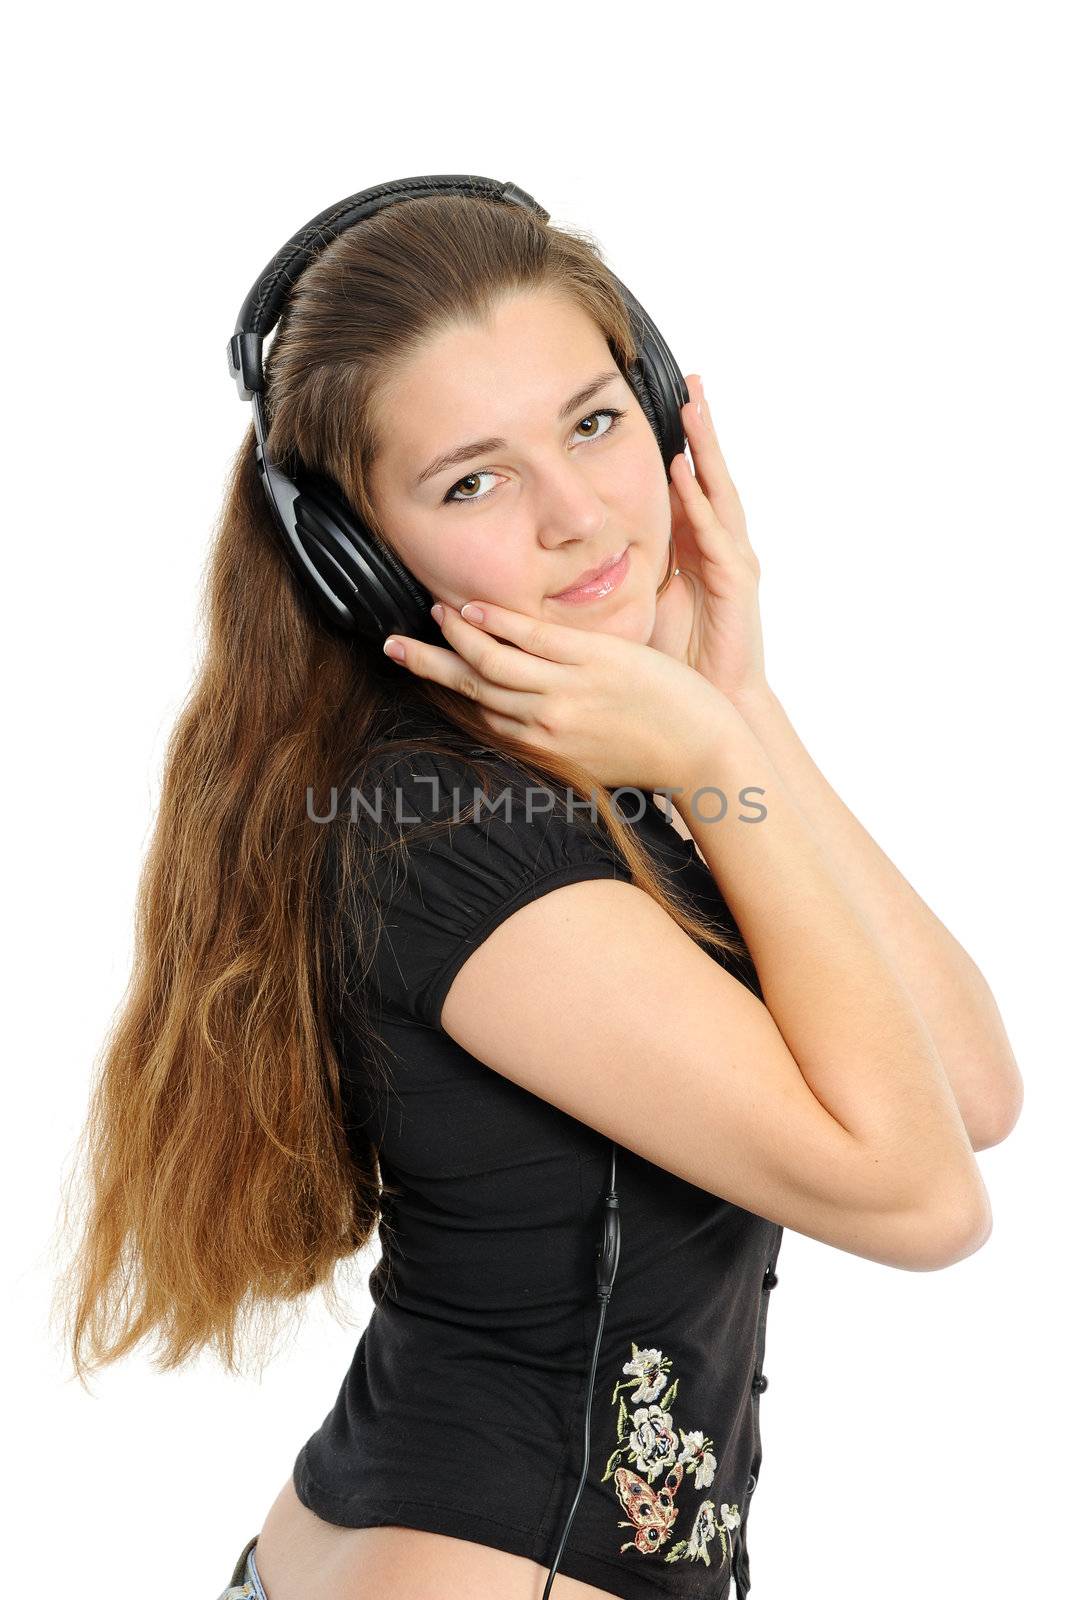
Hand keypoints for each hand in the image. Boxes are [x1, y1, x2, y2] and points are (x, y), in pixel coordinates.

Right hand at [382, 600, 731, 792]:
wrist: (701, 754)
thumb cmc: (654, 755)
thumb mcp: (594, 758)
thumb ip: (560, 740)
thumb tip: (538, 727)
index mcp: (543, 747)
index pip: (481, 712)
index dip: (447, 687)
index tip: (421, 667)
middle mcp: (544, 723)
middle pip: (471, 687)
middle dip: (426, 664)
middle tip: (388, 644)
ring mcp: (566, 693)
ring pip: (491, 661)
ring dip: (455, 634)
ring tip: (431, 610)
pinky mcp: (593, 665)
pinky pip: (531, 640)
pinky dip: (496, 622)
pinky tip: (471, 607)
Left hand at [649, 374, 767, 706]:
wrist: (711, 710)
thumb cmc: (676, 665)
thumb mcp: (639, 606)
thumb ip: (620, 573)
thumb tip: (570, 558)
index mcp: (693, 551)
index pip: (685, 488)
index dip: (679, 447)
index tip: (666, 403)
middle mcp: (715, 550)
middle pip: (706, 478)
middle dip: (701, 431)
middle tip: (693, 383)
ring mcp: (731, 564)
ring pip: (718, 495)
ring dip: (706, 452)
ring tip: (694, 409)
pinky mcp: (736, 586)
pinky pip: (716, 537)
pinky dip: (700, 505)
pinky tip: (686, 477)